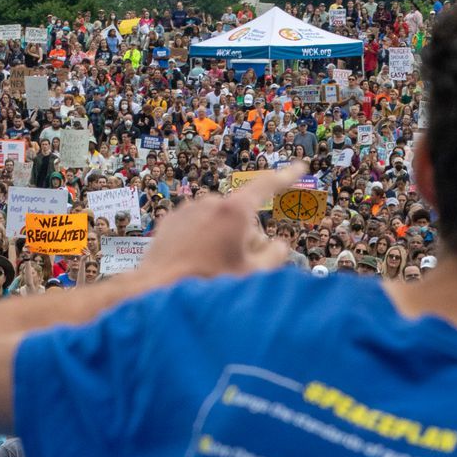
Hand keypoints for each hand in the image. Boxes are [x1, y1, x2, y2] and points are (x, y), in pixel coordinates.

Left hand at [138, 164, 304, 284]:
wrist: (157, 291)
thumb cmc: (209, 284)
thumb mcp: (253, 274)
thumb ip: (275, 254)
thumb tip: (276, 244)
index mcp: (235, 211)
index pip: (268, 186)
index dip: (287, 176)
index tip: (300, 166)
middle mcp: (211, 202)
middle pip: (243, 216)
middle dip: (246, 236)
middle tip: (237, 265)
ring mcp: (188, 209)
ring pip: (218, 221)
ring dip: (221, 239)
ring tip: (210, 268)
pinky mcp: (170, 220)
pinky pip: (196, 227)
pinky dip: (199, 241)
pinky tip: (193, 263)